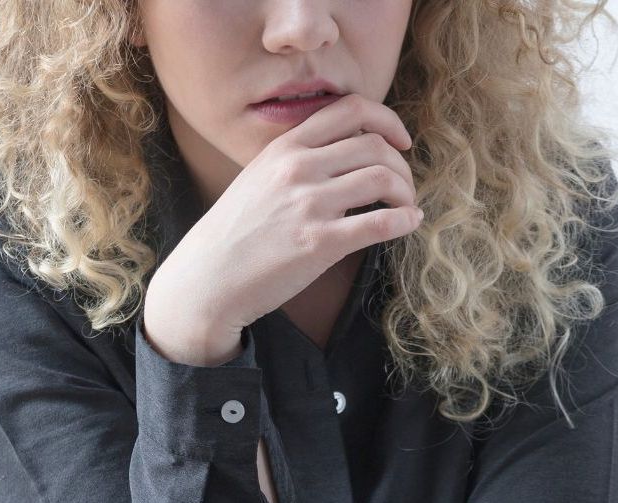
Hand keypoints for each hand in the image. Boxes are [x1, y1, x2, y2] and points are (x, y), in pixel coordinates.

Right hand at [144, 93, 420, 363]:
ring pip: (382, 178)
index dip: (388, 122)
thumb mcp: (259, 178)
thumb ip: (296, 161)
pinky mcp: (319, 243)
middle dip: (401, 166)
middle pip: (375, 145)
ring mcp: (309, 205)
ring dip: (406, 192)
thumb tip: (342, 157)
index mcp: (286, 147)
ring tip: (407, 207)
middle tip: (405, 187)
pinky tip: (409, 223)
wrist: (209, 277)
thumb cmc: (235, 234)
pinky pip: (378, 223)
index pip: (352, 109)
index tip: (400, 143)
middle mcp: (299, 168)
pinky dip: (404, 220)